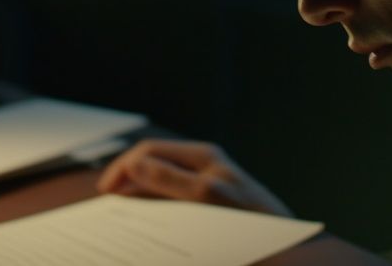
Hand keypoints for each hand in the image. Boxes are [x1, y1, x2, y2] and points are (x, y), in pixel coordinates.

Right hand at [96, 139, 292, 217]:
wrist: (284, 242)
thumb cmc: (252, 218)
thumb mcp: (207, 197)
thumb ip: (171, 178)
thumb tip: (135, 163)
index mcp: (203, 156)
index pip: (150, 151)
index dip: (124, 167)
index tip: (107, 191)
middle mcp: (204, 165)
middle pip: (153, 164)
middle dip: (128, 180)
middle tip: (108, 202)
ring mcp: (207, 182)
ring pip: (161, 183)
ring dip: (140, 195)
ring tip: (122, 215)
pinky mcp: (210, 201)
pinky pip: (174, 198)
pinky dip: (156, 206)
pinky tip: (151, 222)